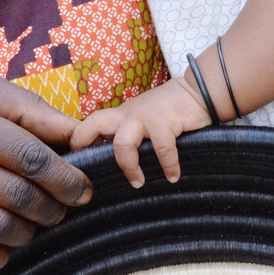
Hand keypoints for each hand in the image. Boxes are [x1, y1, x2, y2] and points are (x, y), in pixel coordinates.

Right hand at [0, 66, 92, 272]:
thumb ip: (25, 105)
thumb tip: (76, 132)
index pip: (27, 154)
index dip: (65, 176)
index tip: (83, 187)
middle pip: (17, 195)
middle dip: (53, 207)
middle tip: (64, 206)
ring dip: (30, 231)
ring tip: (36, 221)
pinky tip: (7, 242)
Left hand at [71, 78, 211, 187]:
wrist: (197, 91)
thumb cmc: (170, 111)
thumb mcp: (144, 120)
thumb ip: (131, 135)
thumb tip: (116, 165)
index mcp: (121, 115)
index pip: (89, 123)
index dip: (79, 140)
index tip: (76, 162)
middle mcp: (128, 114)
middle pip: (94, 124)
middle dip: (85, 144)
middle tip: (89, 171)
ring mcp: (144, 116)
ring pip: (123, 143)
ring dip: (129, 168)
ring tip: (138, 183)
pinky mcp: (164, 120)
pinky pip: (162, 149)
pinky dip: (168, 166)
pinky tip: (173, 176)